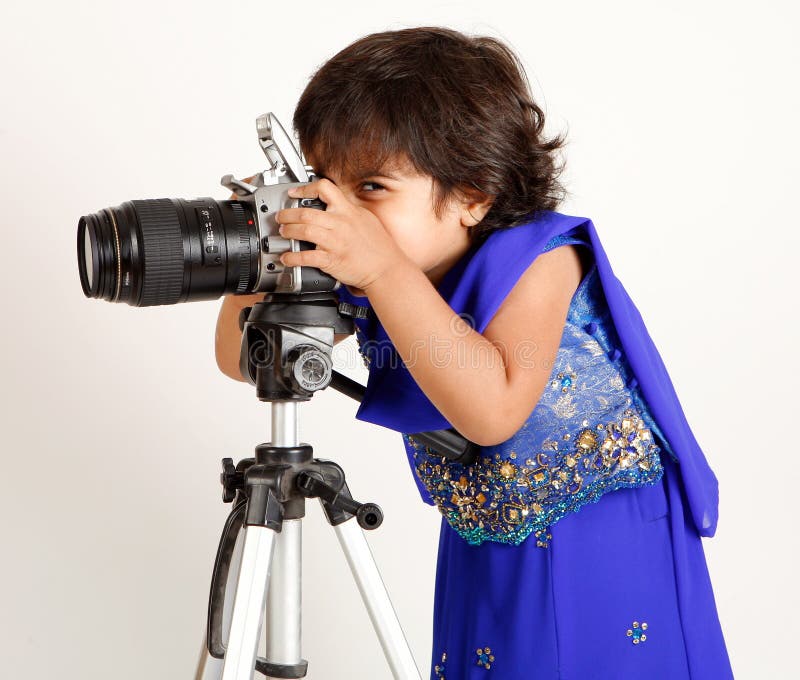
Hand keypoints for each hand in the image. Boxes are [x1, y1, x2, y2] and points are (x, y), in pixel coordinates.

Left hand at [274, 179, 411, 292]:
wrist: (387, 268)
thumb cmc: (380, 247)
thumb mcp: (366, 219)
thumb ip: (349, 211)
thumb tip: (334, 206)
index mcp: (348, 211)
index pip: (324, 188)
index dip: (305, 188)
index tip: (295, 193)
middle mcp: (340, 223)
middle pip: (306, 212)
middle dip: (288, 214)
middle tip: (281, 217)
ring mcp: (335, 242)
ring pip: (304, 230)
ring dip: (288, 231)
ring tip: (283, 232)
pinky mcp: (332, 260)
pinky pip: (307, 257)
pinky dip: (293, 257)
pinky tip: (287, 258)